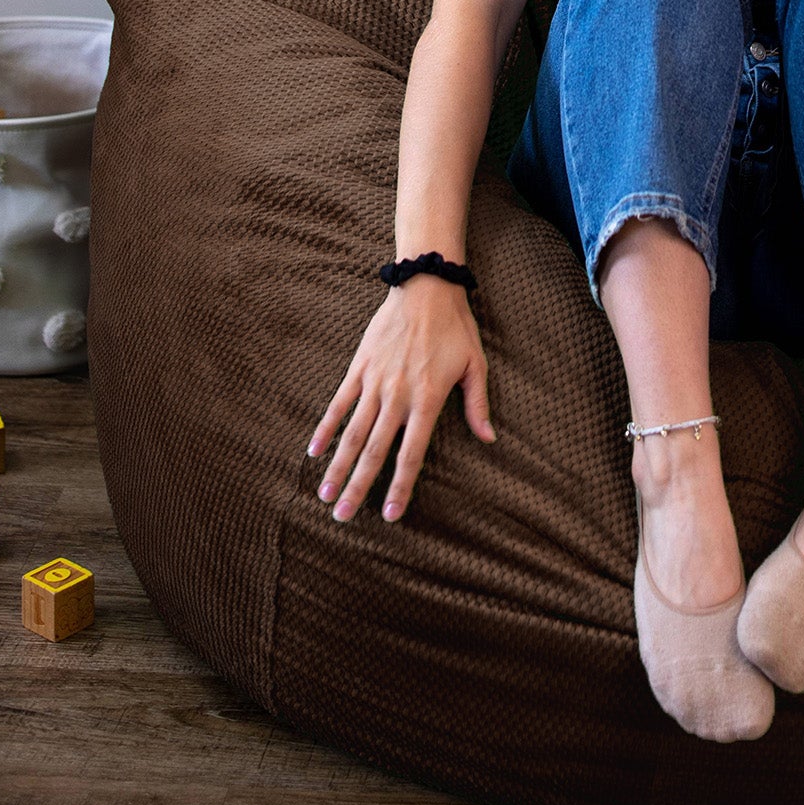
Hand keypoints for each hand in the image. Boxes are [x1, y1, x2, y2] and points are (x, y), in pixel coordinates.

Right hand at [307, 276, 493, 520]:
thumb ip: (478, 405)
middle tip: (343, 517)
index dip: (400, 485)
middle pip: (374, 451)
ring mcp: (375, 382)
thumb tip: (489, 439)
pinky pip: (339, 403)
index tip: (389, 514)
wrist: (427, 287)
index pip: (411, 453)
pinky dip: (326, 428)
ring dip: (338, 466)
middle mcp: (398, 396)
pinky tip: (314, 451)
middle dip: (359, 487)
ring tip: (325, 494)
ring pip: (352, 433)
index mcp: (428, 400)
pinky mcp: (359, 368)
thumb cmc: (456, 328)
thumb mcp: (476, 366)